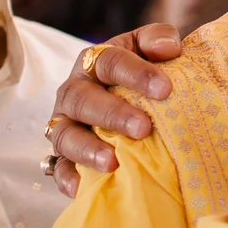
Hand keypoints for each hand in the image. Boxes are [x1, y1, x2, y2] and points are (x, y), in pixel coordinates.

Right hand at [45, 24, 181, 195]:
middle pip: (84, 99)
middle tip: (143, 127)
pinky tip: (81, 188)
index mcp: (94, 62)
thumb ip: (159, 39)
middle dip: (112, 113)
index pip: (109, 61)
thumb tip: (169, 48)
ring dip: (87, 148)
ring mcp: (66, 124)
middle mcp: (74, 92)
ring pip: (65, 134)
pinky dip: (68, 178)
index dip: (136, 73)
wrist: (128, 103)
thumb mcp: (149, 50)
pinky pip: (58, 168)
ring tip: (112, 161)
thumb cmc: (142, 76)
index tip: (165, 89)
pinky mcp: (63, 155)